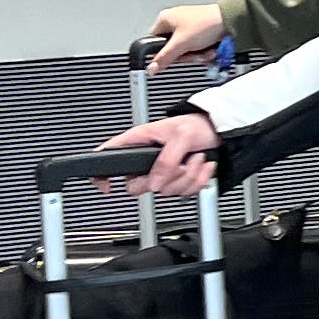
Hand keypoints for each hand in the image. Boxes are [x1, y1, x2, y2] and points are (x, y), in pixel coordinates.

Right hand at [86, 111, 218, 199]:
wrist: (217, 130)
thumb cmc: (195, 125)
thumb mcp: (180, 136)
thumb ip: (166, 160)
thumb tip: (154, 183)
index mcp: (137, 141)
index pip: (107, 157)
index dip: (100, 174)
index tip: (107, 186)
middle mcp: (145, 159)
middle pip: (138, 186)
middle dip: (165, 179)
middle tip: (179, 164)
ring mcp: (161, 172)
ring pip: (165, 192)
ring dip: (187, 176)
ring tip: (195, 157)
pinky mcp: (176, 181)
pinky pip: (182, 193)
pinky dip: (197, 180)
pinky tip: (200, 165)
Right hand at [141, 4, 226, 69]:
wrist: (231, 21)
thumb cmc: (206, 23)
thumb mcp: (181, 44)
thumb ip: (164, 57)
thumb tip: (151, 68)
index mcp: (165, 19)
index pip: (153, 42)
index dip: (162, 53)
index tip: (170, 59)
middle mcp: (175, 22)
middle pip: (172, 50)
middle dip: (186, 55)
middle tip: (192, 52)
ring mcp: (188, 28)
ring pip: (185, 51)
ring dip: (197, 55)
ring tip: (205, 50)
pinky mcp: (200, 33)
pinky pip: (196, 49)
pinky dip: (203, 52)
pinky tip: (210, 49)